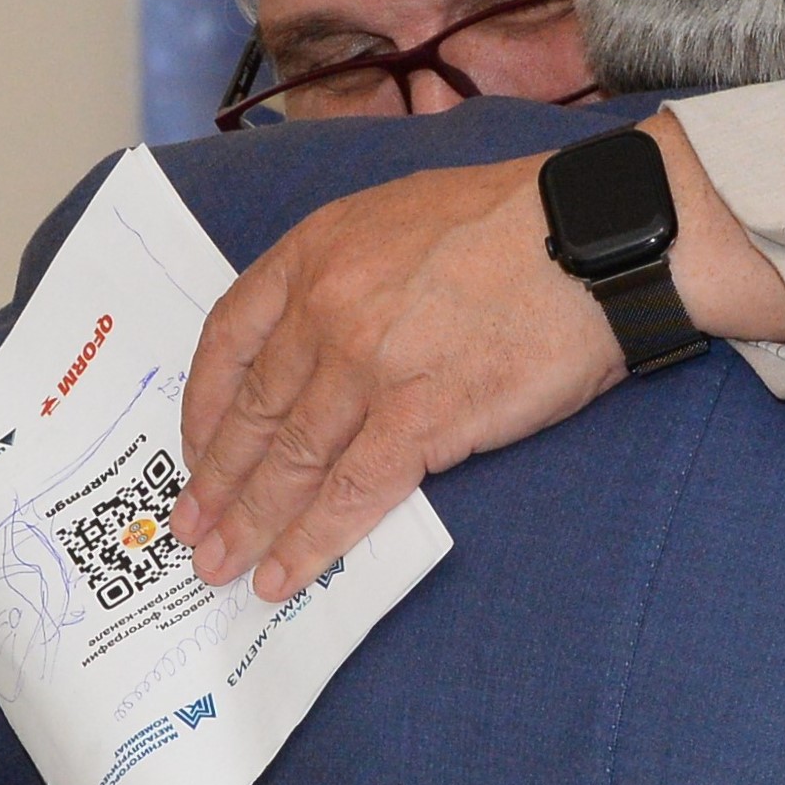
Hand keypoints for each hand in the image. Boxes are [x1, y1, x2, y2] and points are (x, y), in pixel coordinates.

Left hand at [173, 112, 784, 597]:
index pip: (229, 338)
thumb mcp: (401, 213)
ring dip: (250, 523)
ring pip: (291, 462)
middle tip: (193, 530)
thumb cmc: (515, 221)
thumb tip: (324, 339)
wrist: (591, 238)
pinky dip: (313, 541)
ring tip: (224, 565)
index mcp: (316, 252)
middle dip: (215, 482)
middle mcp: (326, 309)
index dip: (205, 406)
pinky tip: (288, 572)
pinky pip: (351, 493)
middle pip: (253, 413)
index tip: (196, 447)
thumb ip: (348, 269)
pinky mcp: (421, 418)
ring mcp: (368, 367)